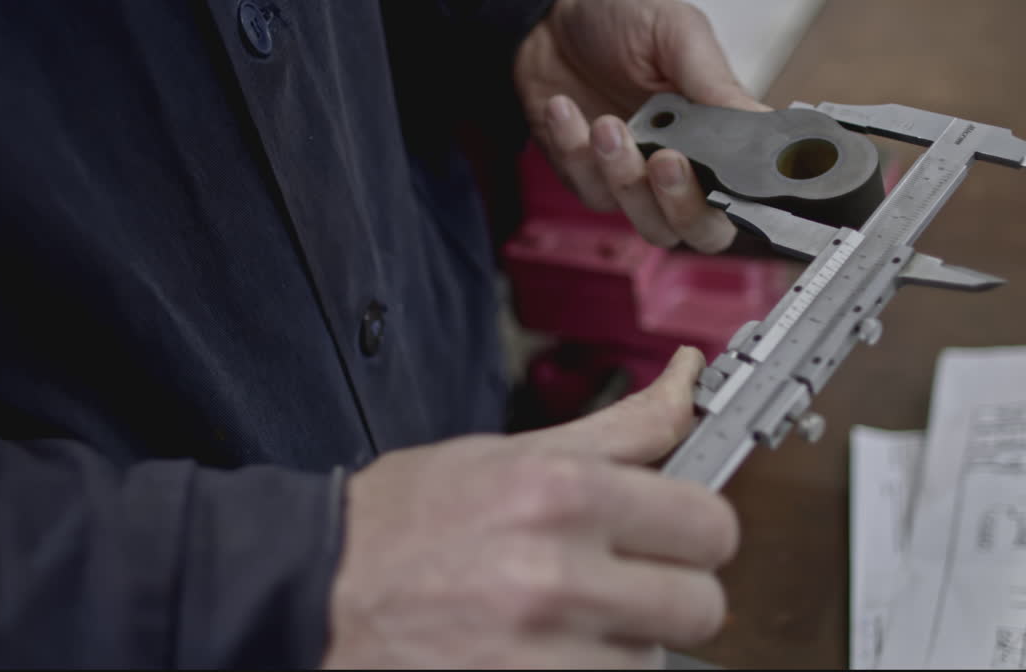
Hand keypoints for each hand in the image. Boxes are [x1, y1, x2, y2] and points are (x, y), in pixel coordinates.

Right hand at [320, 346, 738, 668]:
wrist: (315, 594)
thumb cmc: (407, 522)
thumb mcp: (510, 453)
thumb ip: (622, 427)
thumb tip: (690, 381)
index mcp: (563, 496)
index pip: (709, 525)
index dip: (692, 530)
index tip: (671, 533)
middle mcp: (558, 578)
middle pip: (700, 605)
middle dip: (667, 593)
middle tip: (619, 581)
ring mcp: (545, 659)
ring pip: (654, 661)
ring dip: (620, 644)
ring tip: (560, 620)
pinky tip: (540, 653)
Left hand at [514, 0, 771, 253]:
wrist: (549, 14)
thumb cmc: (622, 17)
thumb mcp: (677, 32)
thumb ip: (714, 82)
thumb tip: (760, 123)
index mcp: (718, 131)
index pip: (746, 190)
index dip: (742, 198)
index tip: (722, 172)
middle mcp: (683, 163)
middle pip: (700, 230)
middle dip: (683, 205)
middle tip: (664, 160)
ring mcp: (636, 178)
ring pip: (645, 221)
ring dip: (623, 177)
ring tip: (606, 124)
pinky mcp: (589, 179)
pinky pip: (589, 189)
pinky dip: (574, 150)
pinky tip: (564, 108)